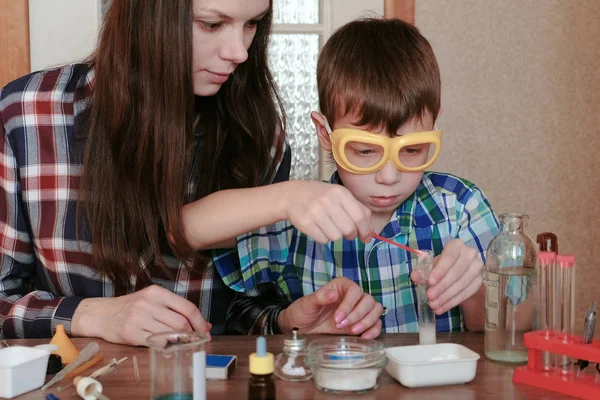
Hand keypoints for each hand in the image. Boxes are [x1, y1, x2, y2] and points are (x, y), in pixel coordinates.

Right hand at [72, 285, 210, 345]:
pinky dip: (167, 347)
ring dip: (181, 342)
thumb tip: (205, 324)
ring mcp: (139, 318)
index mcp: (157, 292)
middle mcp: (149, 304)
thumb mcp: (153, 301)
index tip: (206, 331)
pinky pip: (157, 343)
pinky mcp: (131, 333)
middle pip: (181, 323)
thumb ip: (177, 309)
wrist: (102, 314)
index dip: (200, 322)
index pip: (187, 307)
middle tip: (195, 340)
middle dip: (192, 334)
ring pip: (171, 334)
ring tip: (183, 343)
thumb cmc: (132, 307)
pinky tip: (168, 347)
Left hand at [278, 277, 382, 338]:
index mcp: (341, 286)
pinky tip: (364, 337)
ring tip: (353, 331)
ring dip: (368, 321)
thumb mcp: (307, 304)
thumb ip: (320, 297)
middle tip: (341, 326)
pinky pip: (376, 324)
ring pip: (375, 310)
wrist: (301, 328)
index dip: (349, 304)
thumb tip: (334, 294)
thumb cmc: (303, 312)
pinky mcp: (361, 323)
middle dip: (358, 315)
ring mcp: (358, 310)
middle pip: (368, 300)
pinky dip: (374, 330)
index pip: (355, 290)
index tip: (337, 318)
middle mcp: (352, 296)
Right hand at [281, 181, 372, 243]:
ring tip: (329, 225)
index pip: (359, 217)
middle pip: (349, 229)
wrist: (292, 195)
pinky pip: (323, 240)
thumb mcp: (341, 196)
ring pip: (336, 237)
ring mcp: (315, 212)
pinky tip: (319, 227)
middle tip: (347, 232)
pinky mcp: (305, 223)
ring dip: (335, 235)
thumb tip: (370, 231)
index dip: (365, 230)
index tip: (367, 238)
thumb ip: (358, 210)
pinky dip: (323, 237)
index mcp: (340, 193)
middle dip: (350, 235)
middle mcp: (328, 201)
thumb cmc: (321, 196)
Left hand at [410, 239, 482, 314]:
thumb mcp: (433, 266)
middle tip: (430, 296)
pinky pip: (466, 293)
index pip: (449, 257)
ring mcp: (477, 268)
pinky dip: (452, 302)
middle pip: (456, 272)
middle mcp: (470, 254)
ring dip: (446, 297)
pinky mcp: (480, 282)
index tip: (430, 282)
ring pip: (462, 284)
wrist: (462, 273)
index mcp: (457, 246)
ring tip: (434, 305)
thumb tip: (414, 276)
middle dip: (442, 286)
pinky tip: (442, 308)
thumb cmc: (444, 266)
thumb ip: (423, 270)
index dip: (440, 270)